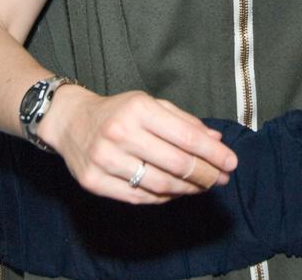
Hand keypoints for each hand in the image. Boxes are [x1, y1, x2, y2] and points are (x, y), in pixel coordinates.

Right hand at [41, 87, 238, 204]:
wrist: (70, 121)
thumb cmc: (117, 111)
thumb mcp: (150, 104)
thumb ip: (184, 121)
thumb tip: (216, 140)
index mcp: (138, 109)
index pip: (186, 137)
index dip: (214, 153)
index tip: (231, 163)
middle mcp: (120, 133)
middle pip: (176, 164)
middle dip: (205, 174)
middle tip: (221, 178)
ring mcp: (105, 160)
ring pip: (159, 184)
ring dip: (187, 189)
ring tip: (201, 186)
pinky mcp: (94, 182)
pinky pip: (139, 198)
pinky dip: (163, 197)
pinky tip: (175, 192)